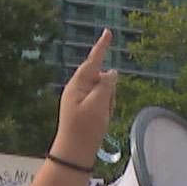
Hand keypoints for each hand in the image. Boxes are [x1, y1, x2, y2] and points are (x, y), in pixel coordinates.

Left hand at [51, 30, 118, 164]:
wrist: (75, 153)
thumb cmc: (85, 129)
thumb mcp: (99, 105)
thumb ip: (107, 85)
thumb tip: (112, 72)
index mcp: (77, 85)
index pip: (93, 61)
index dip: (102, 47)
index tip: (108, 32)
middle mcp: (78, 89)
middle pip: (102, 80)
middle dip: (109, 93)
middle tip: (104, 112)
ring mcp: (81, 99)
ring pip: (105, 93)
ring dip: (109, 104)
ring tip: (101, 120)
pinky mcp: (85, 109)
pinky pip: (102, 104)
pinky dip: (106, 111)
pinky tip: (100, 124)